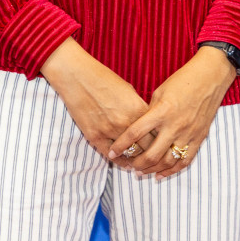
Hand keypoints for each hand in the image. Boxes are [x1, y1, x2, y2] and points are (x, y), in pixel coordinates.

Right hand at [40, 39, 150, 164]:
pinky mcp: (94, 136)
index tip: (162, 143)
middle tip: (154, 156)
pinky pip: (111, 156)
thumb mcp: (129, 91)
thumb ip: (139, 108)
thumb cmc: (104, 79)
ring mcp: (110, 131)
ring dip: (137, 159)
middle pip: (147, 147)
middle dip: (152, 152)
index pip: (157, 132)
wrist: (77, 77)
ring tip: (141, 162)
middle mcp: (127, 122)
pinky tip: (126, 164)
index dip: (161, 139)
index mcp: (138, 108)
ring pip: (130, 154)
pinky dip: (120, 161)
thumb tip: (148, 123)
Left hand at [107, 47, 235, 178]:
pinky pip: (184, 160)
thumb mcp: (160, 92)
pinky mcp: (199, 138)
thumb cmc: (183, 80)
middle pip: (151, 154)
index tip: (112, 152)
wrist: (211, 77)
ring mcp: (188, 134)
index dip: (121, 145)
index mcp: (161, 111)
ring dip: (152, 170)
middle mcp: (174, 125)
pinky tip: (160, 175)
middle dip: (136, 164)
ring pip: (167, 161)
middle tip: (127, 165)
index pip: (136, 133)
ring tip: (141, 172)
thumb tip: (137, 130)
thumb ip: (149, 112)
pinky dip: (171, 171)